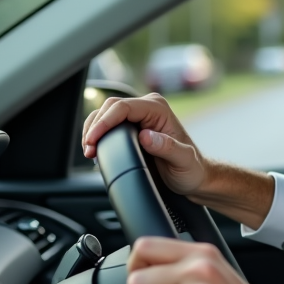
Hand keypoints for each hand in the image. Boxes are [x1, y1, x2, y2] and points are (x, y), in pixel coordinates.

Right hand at [82, 93, 207, 197]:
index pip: (123, 107)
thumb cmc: (192, 169)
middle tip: (89, 149)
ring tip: (90, 151)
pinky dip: (97, 135)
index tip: (93, 140)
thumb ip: (167, 147)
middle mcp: (148, 107)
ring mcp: (139, 116)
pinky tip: (95, 149)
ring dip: (93, 131)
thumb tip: (145, 135)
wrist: (194, 176)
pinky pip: (108, 124)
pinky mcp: (131, 126)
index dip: (104, 122)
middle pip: (109, 107)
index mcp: (159, 109)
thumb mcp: (183, 160)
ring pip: (105, 114)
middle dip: (95, 127)